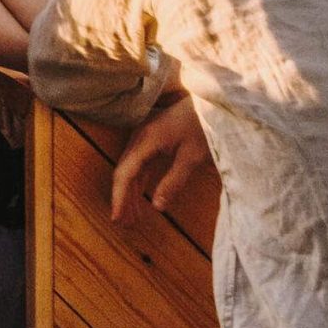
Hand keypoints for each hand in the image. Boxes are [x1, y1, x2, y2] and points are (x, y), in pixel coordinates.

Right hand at [111, 94, 209, 223]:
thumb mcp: (191, 158)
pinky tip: (142, 196)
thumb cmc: (203, 127)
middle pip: (124, 172)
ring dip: (130, 192)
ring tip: (132, 216)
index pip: (125, 173)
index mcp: (145, 141)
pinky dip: (140, 182)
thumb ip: (173, 182)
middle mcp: (139, 138)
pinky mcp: (153, 139)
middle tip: (123, 223)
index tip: (117, 218)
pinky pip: (141, 164)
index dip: (119, 197)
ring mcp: (145, 138)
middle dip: (122, 198)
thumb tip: (156, 207)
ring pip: (131, 169)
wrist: (211, 103)